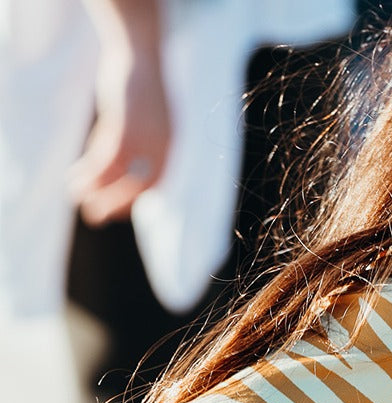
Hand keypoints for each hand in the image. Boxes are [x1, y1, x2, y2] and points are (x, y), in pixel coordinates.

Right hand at [69, 35, 170, 223]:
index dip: (138, 197)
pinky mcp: (125, 129)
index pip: (156, 180)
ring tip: (81, 202)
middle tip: (100, 217)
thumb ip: (129, 133)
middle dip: (120, 203)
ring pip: (122, 176)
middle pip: (144, 185)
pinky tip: (76, 181)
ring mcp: (145, 137)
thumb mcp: (139, 110)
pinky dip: (92, 175)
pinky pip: (108, 161)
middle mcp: (163, 144)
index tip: (121, 208)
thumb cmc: (137, 78)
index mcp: (170, 142)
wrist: (138, 50)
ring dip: (100, 192)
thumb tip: (114, 153)